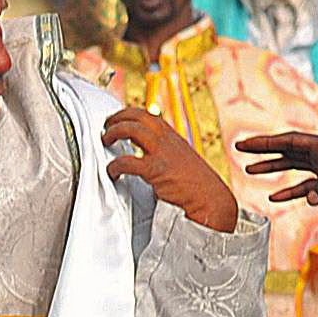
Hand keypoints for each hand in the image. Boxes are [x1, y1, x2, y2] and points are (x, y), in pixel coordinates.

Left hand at [103, 105, 240, 232]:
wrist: (212, 202)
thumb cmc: (198, 188)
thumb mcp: (182, 163)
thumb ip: (165, 157)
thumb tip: (146, 159)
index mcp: (173, 138)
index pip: (148, 116)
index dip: (130, 114)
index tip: (117, 120)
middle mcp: (168, 140)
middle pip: (138, 115)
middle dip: (118, 117)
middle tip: (106, 125)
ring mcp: (162, 153)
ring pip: (132, 129)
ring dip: (114, 132)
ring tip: (105, 140)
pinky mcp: (157, 170)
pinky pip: (128, 161)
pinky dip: (115, 165)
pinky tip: (112, 172)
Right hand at [238, 131, 317, 229]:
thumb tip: (308, 198)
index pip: (290, 141)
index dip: (265, 142)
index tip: (244, 144)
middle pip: (288, 151)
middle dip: (264, 151)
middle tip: (240, 151)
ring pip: (296, 168)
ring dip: (275, 170)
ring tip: (252, 173)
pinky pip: (309, 189)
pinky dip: (293, 193)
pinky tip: (278, 198)